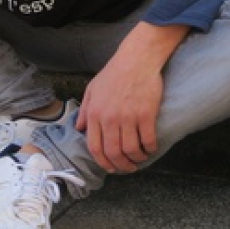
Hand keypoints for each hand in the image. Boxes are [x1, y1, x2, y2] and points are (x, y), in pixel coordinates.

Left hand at [75, 22, 187, 173]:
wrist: (136, 60)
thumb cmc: (114, 74)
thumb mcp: (92, 90)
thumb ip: (85, 111)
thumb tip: (79, 129)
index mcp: (95, 114)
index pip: (95, 147)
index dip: (103, 162)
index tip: (110, 167)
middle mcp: (109, 119)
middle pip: (113, 153)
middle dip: (121, 166)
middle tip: (128, 168)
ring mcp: (128, 118)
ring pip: (131, 150)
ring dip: (137, 159)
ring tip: (140, 158)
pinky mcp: (146, 115)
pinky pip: (148, 140)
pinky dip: (150, 149)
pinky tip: (150, 148)